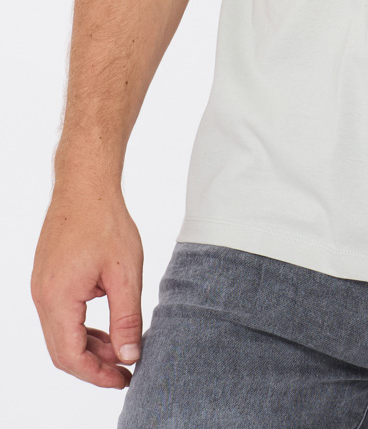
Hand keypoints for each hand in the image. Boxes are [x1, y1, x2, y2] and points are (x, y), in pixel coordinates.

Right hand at [31, 179, 144, 388]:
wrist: (85, 184)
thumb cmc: (105, 221)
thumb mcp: (125, 273)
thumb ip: (127, 318)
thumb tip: (129, 356)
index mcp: (57, 299)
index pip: (70, 356)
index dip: (97, 375)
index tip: (124, 379)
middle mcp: (42, 297)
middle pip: (62, 350)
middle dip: (94, 366)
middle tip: (125, 371)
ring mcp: (42, 287)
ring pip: (61, 334)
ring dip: (89, 347)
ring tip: (120, 351)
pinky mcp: (47, 279)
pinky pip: (60, 316)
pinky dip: (82, 328)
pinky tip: (105, 327)